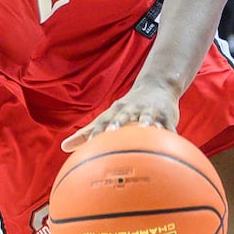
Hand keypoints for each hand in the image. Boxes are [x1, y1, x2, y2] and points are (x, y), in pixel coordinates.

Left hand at [61, 80, 180, 150]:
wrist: (157, 86)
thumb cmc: (127, 108)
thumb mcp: (108, 117)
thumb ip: (87, 133)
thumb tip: (63, 147)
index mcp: (115, 112)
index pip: (102, 121)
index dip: (96, 130)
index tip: (89, 142)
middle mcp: (131, 110)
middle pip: (122, 115)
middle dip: (117, 123)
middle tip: (111, 132)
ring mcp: (149, 111)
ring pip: (147, 117)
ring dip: (145, 122)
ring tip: (144, 129)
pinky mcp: (167, 116)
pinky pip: (168, 126)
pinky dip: (168, 133)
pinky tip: (170, 141)